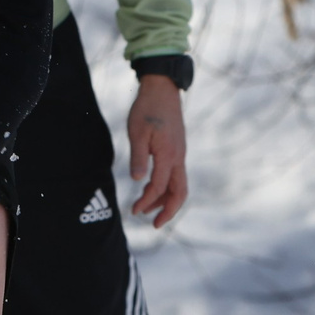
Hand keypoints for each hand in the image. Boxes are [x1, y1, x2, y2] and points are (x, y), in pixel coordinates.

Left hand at [124, 74, 187, 226]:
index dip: (147, 201)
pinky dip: (168, 187)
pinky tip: (154, 188)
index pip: (160, 186)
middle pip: (180, 192)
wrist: (162, 89)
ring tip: (150, 210)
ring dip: (167, 200)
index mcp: (168, 155)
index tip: (134, 211)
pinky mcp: (178, 149)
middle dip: (169, 211)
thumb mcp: (137, 132)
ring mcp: (180, 153)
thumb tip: (138, 181)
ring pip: (180, 184)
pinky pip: (177, 174)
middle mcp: (179, 157)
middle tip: (154, 225)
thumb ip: (138, 157)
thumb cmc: (147, 109)